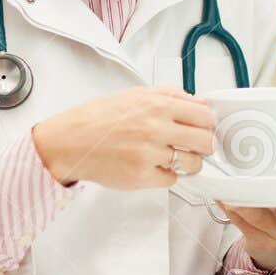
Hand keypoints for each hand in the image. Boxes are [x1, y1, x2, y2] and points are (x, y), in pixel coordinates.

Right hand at [31, 86, 214, 190]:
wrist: (68, 142)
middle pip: (205, 141)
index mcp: (157, 104)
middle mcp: (156, 128)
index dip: (208, 123)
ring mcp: (149, 154)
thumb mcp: (135, 95)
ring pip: (193, 164)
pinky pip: (172, 179)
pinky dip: (167, 175)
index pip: (205, 116)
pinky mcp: (142, 176)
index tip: (204, 128)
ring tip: (176, 158)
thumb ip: (169, 96)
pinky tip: (155, 167)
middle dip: (204, 145)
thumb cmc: (98, 118)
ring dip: (190, 163)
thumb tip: (199, 104)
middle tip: (196, 146)